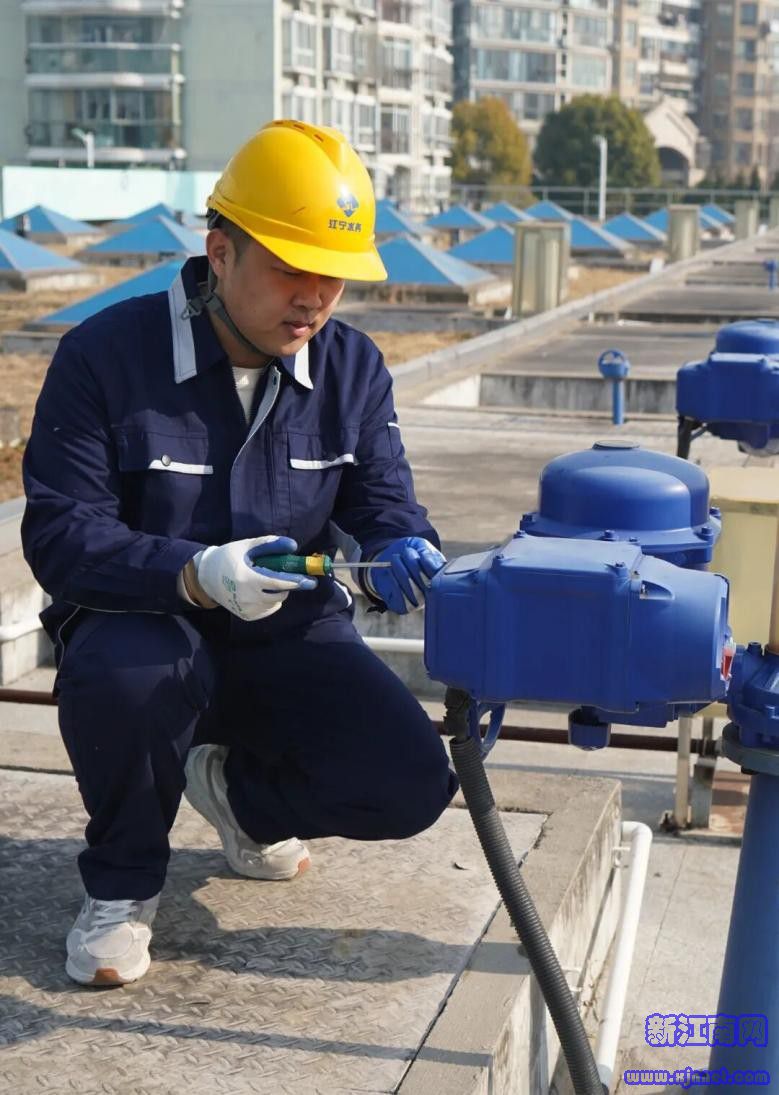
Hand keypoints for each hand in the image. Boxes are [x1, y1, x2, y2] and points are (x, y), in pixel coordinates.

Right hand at [194, 535, 315, 620]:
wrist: (206, 578)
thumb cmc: (228, 557)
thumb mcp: (247, 546)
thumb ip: (270, 544)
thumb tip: (293, 545)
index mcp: (246, 578)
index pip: (277, 582)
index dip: (295, 582)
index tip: (311, 581)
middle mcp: (247, 597)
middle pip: (280, 593)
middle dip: (287, 584)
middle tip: (282, 574)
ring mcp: (246, 609)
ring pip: (275, 602)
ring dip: (278, 592)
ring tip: (265, 581)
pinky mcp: (247, 616)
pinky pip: (269, 609)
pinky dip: (270, 600)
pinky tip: (259, 591)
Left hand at [368, 536, 445, 614]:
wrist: (388, 557)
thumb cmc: (409, 553)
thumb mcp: (421, 546)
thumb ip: (430, 555)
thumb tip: (436, 568)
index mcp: (441, 578)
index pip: (440, 576)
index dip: (429, 564)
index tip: (421, 553)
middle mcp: (431, 593)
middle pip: (425, 582)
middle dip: (413, 563)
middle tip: (406, 552)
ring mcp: (418, 602)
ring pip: (413, 590)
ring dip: (402, 571)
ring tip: (396, 558)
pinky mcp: (404, 607)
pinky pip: (402, 600)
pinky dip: (394, 583)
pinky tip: (390, 572)